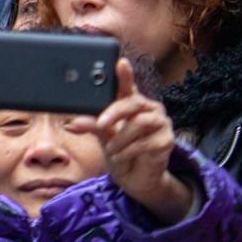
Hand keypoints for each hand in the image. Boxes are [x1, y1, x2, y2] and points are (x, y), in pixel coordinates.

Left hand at [95, 59, 192, 223]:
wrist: (135, 178)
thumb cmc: (119, 150)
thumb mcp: (102, 136)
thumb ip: (91, 126)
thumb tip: (73, 122)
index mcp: (132, 104)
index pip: (128, 86)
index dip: (125, 75)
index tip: (120, 62)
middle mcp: (149, 109)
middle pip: (134, 102)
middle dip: (115, 112)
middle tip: (100, 123)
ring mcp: (161, 124)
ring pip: (140, 123)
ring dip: (121, 137)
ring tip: (110, 148)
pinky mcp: (167, 141)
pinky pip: (147, 142)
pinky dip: (128, 150)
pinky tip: (119, 156)